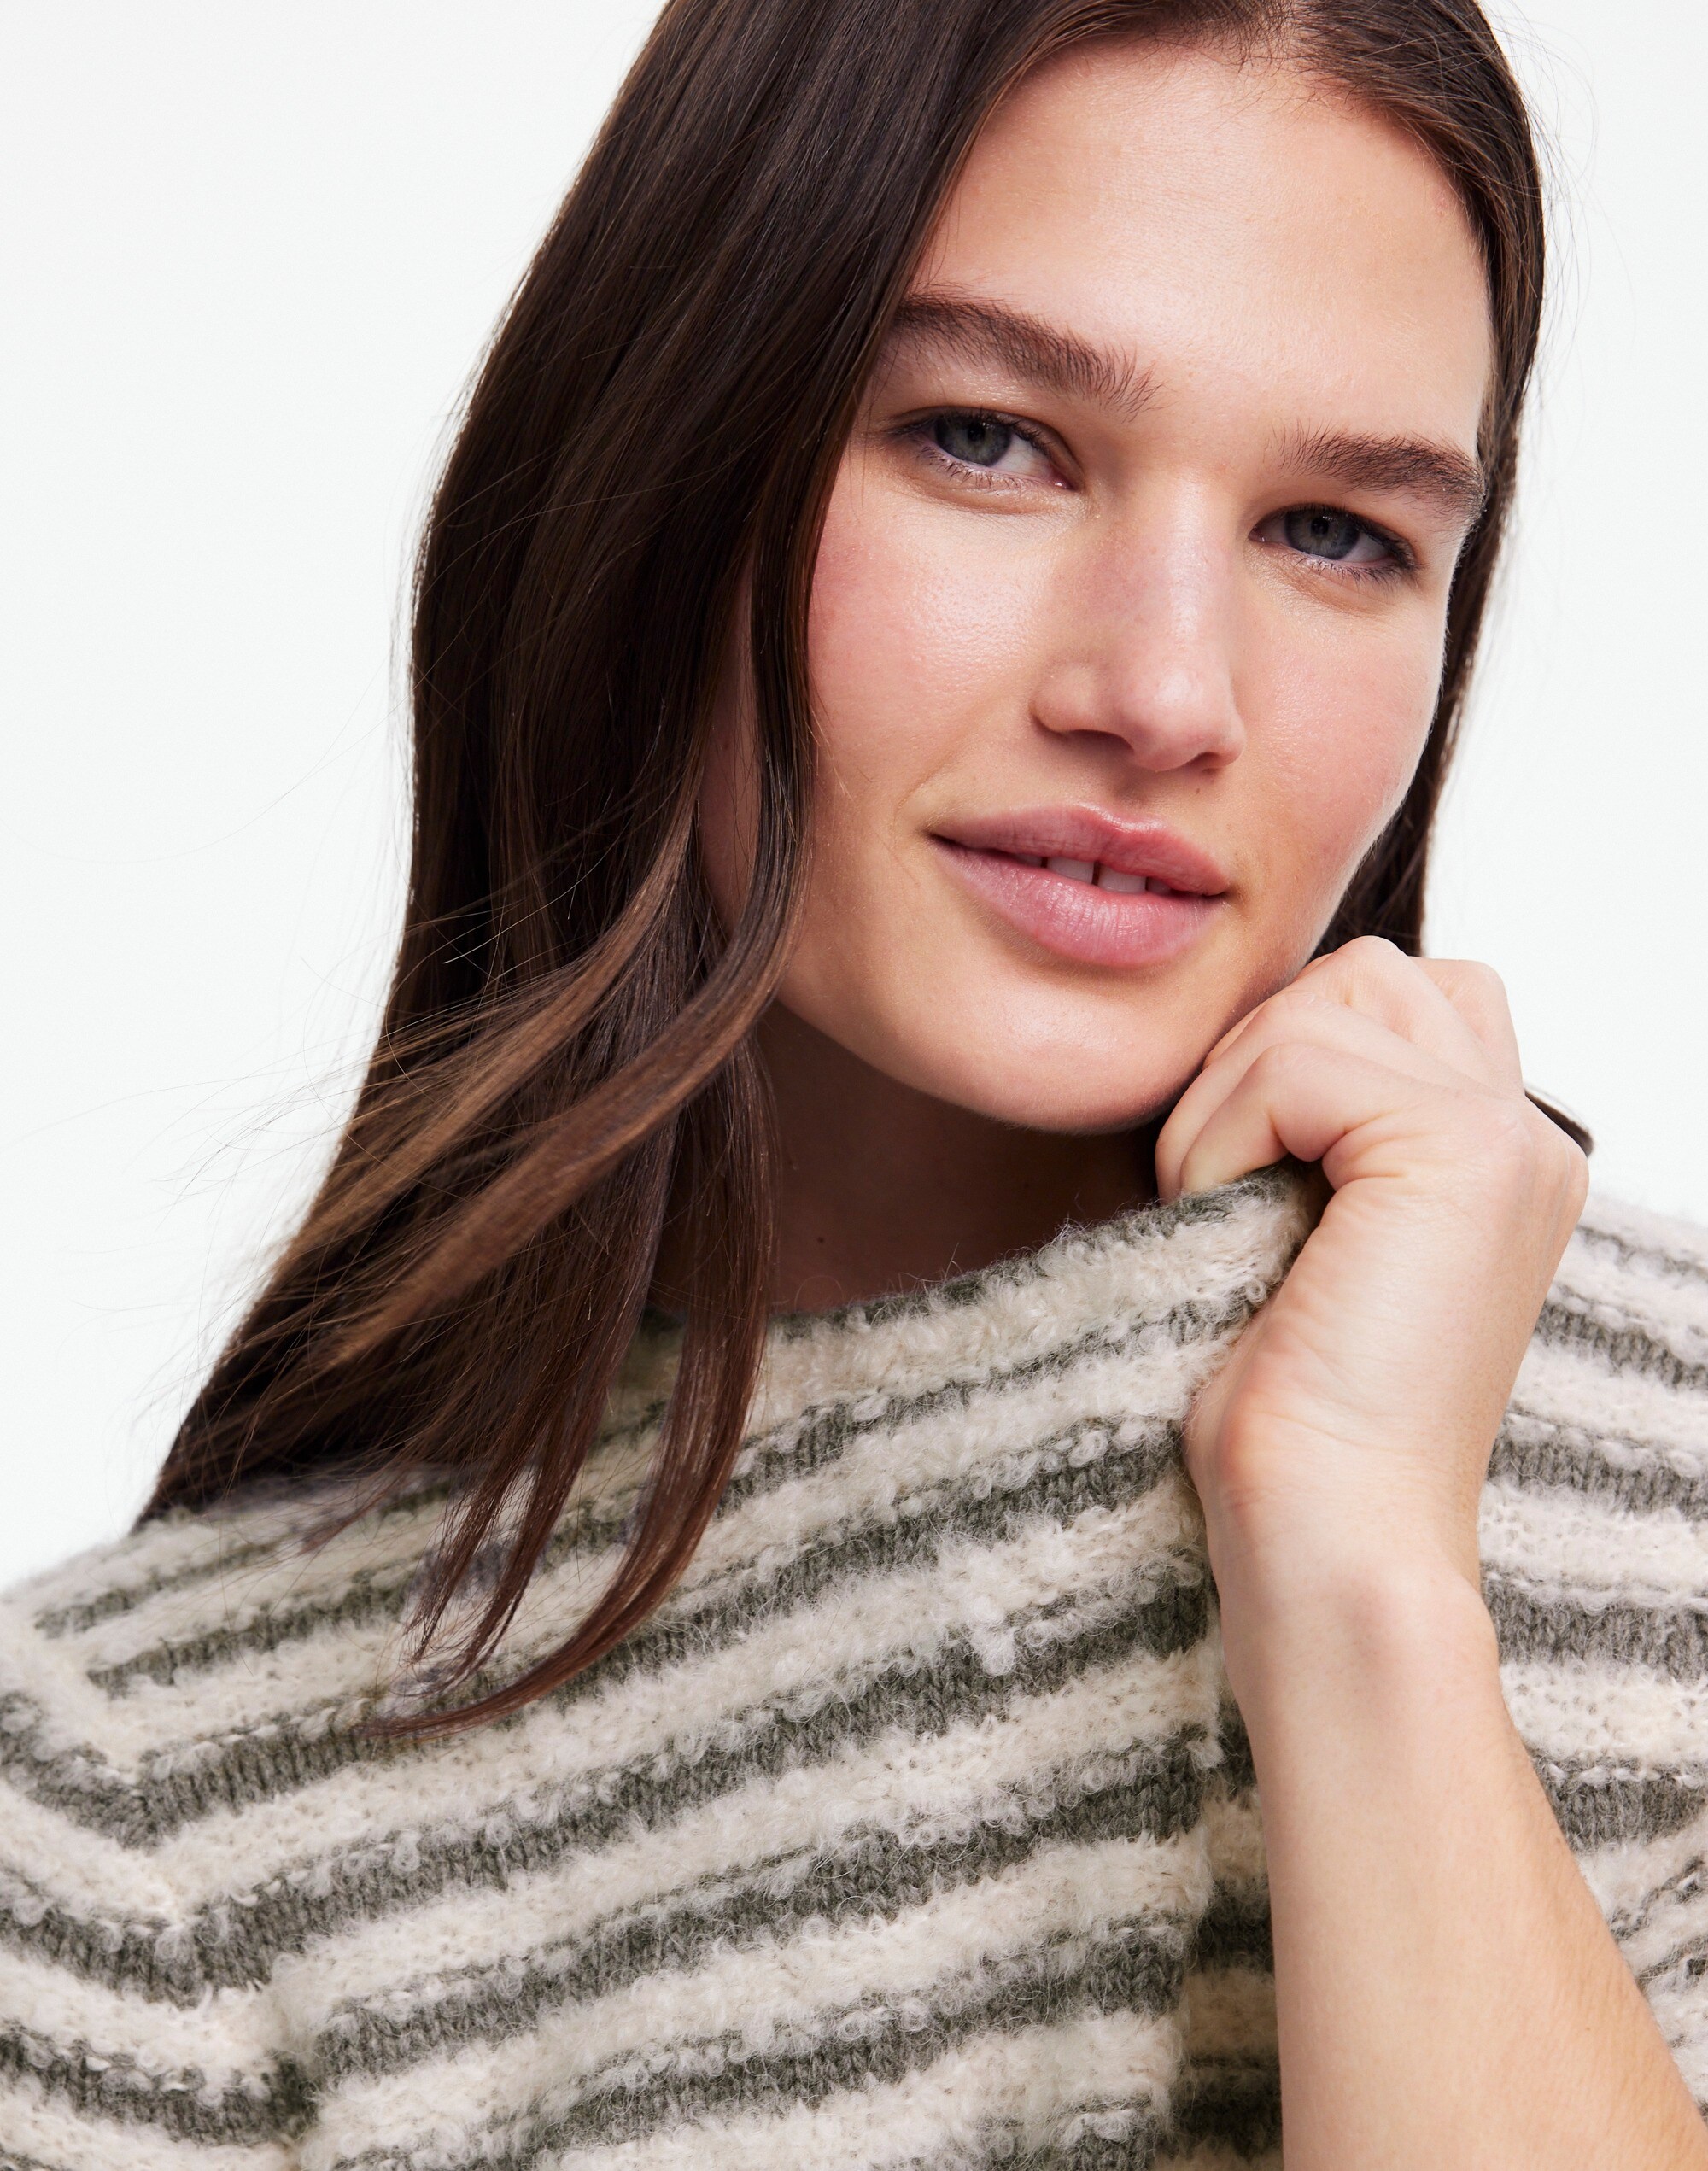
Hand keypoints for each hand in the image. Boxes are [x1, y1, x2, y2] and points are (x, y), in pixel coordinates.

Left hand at [1154, 936, 1587, 1617]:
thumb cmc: (1285, 1416)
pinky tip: (1222, 1229)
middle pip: (1364, 973)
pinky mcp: (1462, 1148)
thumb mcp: (1298, 1234)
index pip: (1389, 998)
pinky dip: (1217, 1138)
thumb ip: (1312, 1124)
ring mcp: (1508, 1135)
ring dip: (1229, 1098)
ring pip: (1321, 999)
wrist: (1326, 1541)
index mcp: (1499, 1157)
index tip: (1241, 1187)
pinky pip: (1289, 1061)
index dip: (1283, 1062)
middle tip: (1225, 1192)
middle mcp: (1527, 1134)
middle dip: (1258, 1058)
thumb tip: (1234, 1032)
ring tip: (1224, 1217)